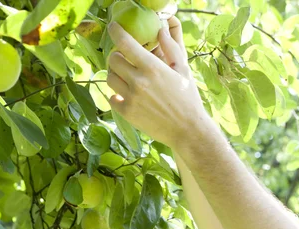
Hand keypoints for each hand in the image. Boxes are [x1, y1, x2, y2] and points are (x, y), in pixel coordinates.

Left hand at [106, 17, 206, 149]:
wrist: (188, 130)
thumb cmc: (188, 99)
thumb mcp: (184, 71)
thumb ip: (171, 49)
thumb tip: (160, 31)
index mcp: (152, 67)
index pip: (125, 43)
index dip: (116, 32)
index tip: (114, 28)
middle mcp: (138, 81)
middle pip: (113, 59)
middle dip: (118, 56)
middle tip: (126, 61)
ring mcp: (131, 97)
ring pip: (110, 77)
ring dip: (116, 74)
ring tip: (127, 78)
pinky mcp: (127, 112)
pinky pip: (111, 97)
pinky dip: (117, 95)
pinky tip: (127, 96)